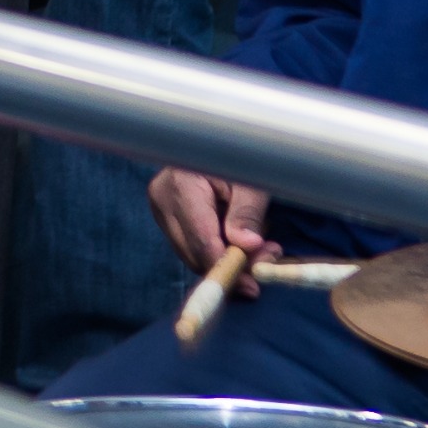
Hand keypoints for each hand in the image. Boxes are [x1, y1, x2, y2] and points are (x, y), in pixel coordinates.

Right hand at [147, 167, 271, 279]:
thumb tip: (246, 246)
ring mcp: (161, 209)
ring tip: (260, 249)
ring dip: (226, 260)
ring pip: (192, 253)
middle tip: (266, 262)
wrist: (220, 142)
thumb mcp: (251, 182)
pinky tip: (240, 241)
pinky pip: (191, 245)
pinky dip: (217, 250)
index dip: (226, 266)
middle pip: (194, 252)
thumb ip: (247, 213)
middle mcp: (163, 199)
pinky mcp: (167, 216)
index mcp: (181, 184)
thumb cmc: (238, 157)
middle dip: (231, 265)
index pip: (201, 239)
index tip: (252, 285)